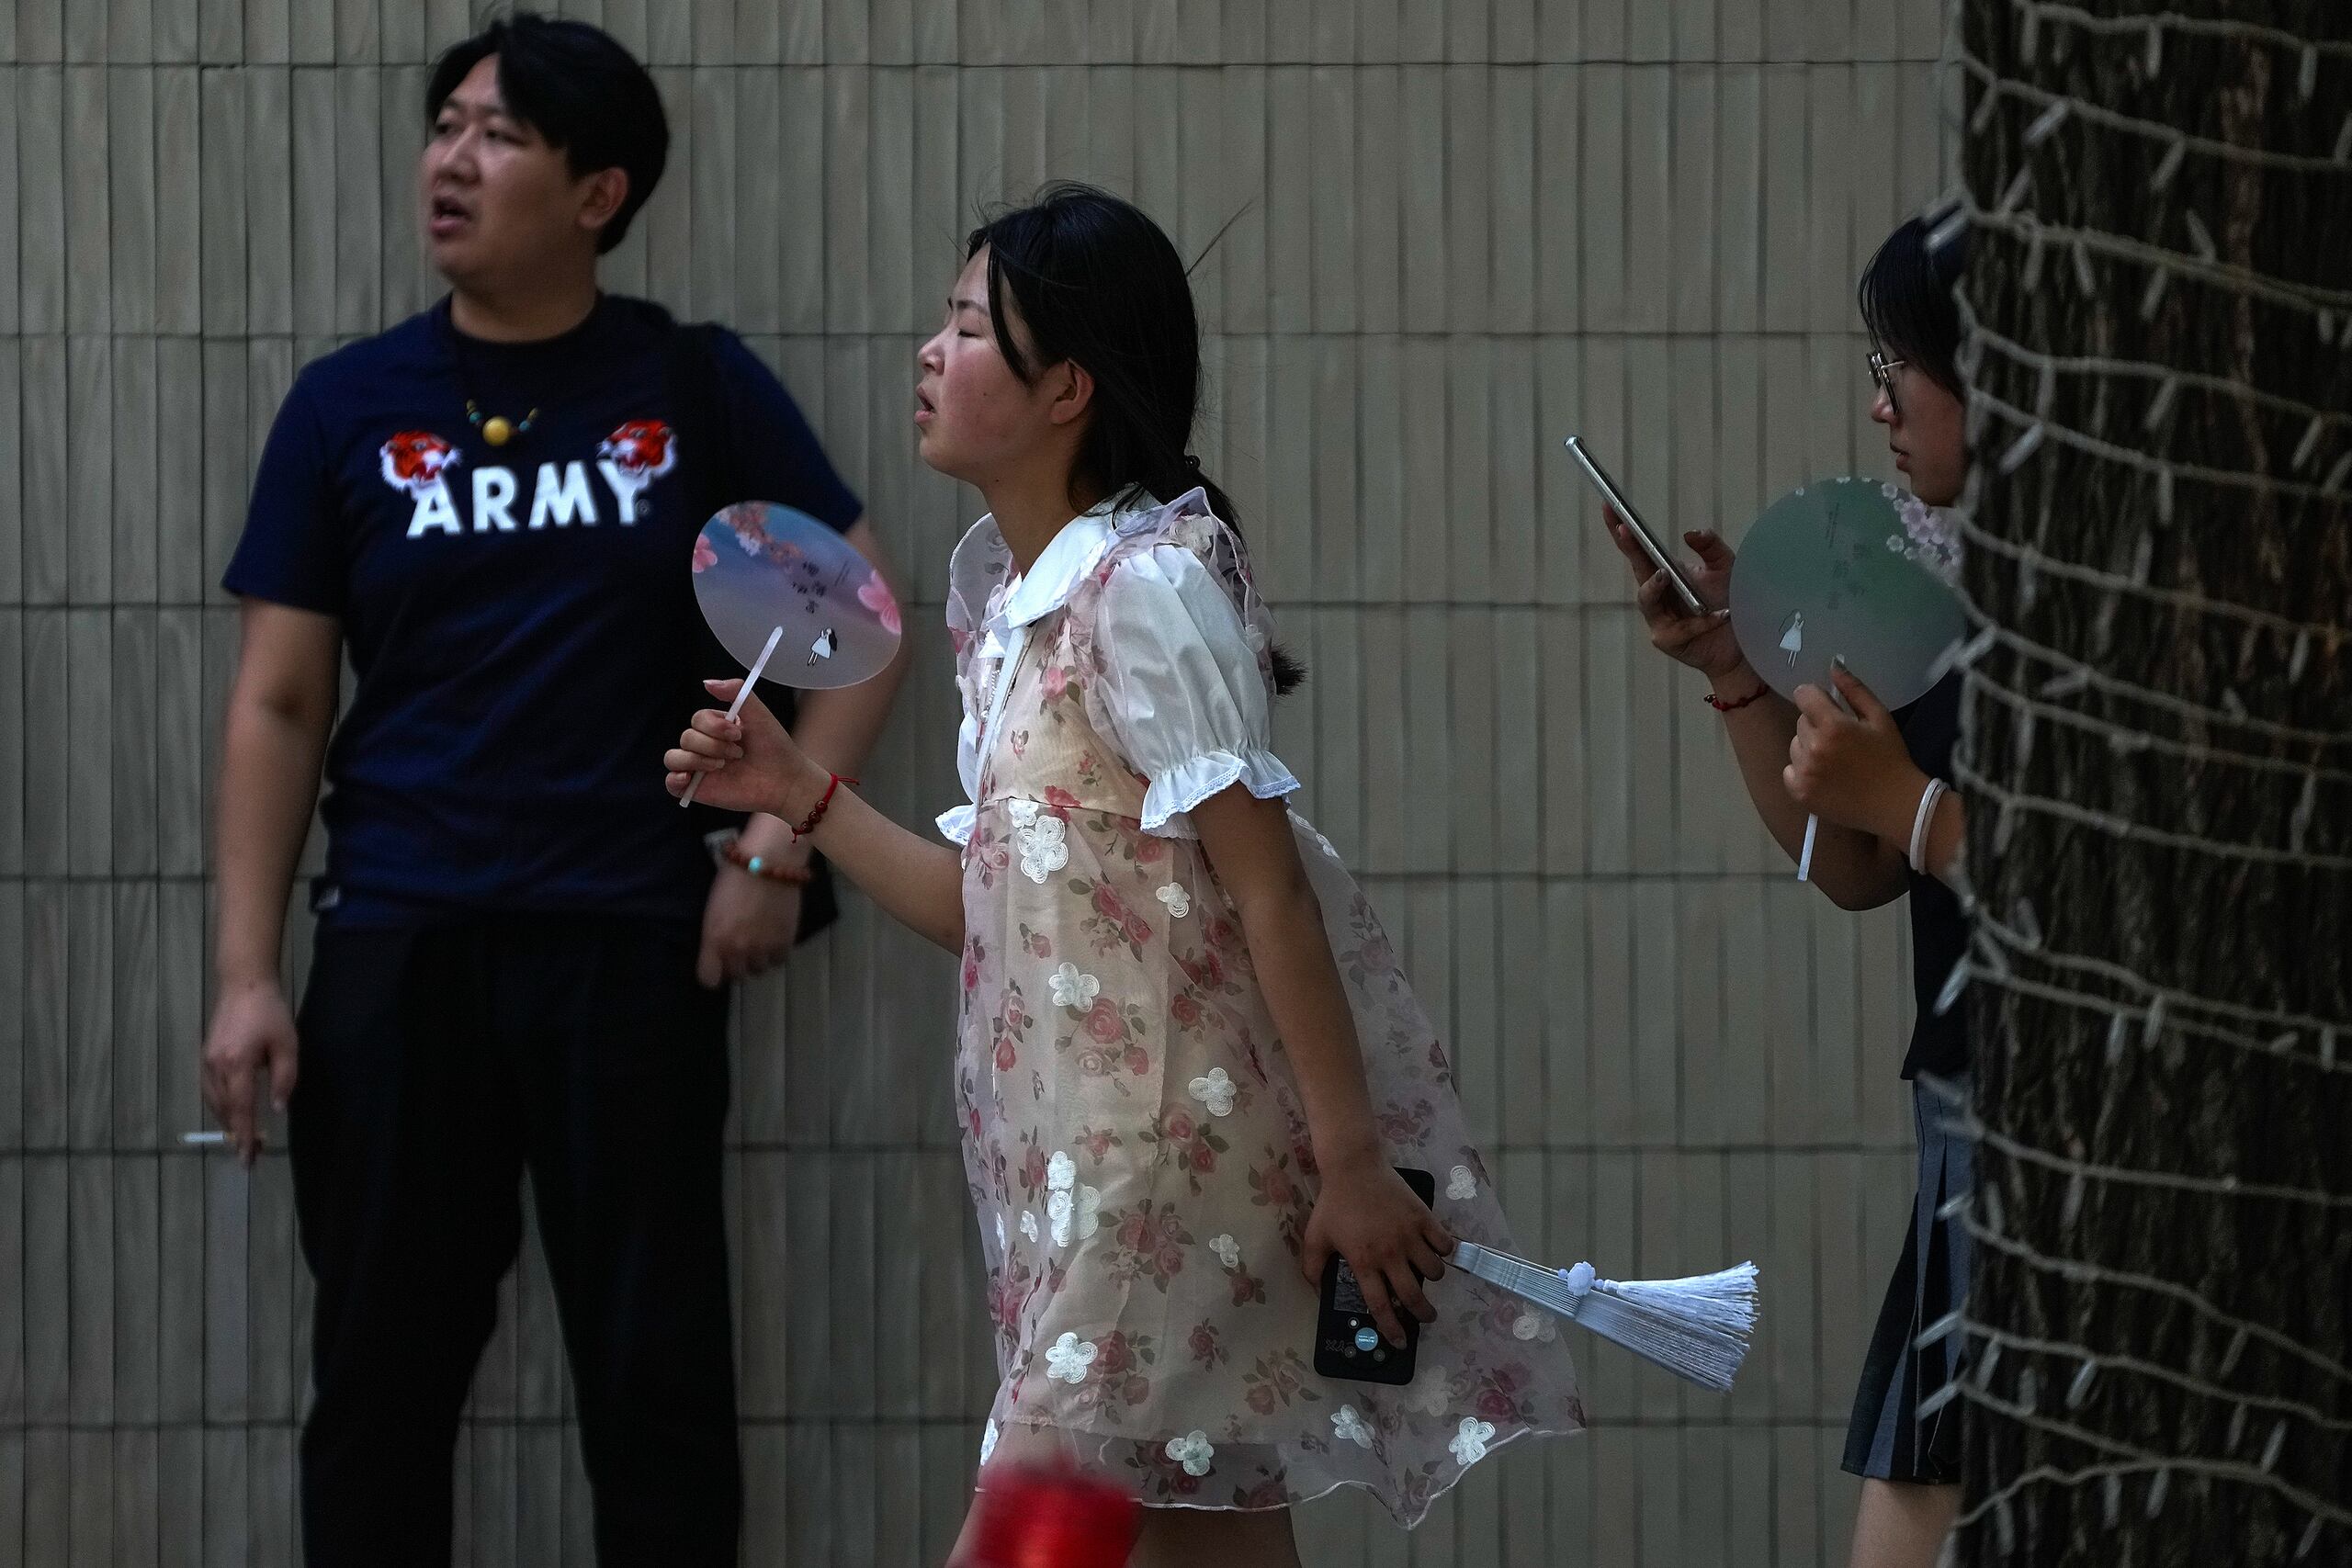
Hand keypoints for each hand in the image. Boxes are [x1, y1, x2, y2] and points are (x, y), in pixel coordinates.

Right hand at [199, 978, 298, 1167]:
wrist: (244, 984)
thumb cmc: (270, 1013)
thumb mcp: (288, 1045)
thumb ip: (285, 1079)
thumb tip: (277, 1110)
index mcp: (236, 1065)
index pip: (240, 1110)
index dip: (244, 1137)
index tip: (247, 1160)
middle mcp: (215, 1068)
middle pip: (224, 1110)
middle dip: (236, 1133)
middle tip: (251, 1153)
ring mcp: (206, 1062)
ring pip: (214, 1103)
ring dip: (228, 1121)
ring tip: (244, 1137)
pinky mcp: (205, 1056)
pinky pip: (210, 1091)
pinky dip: (221, 1105)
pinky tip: (233, 1111)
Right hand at [665, 679, 823, 818]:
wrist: (785, 780)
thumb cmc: (774, 748)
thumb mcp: (759, 713)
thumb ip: (736, 691)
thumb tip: (707, 682)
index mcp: (717, 728)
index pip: (697, 719)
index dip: (713, 726)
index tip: (737, 734)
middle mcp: (705, 746)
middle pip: (686, 737)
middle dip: (713, 745)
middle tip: (738, 753)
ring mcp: (699, 768)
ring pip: (673, 757)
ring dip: (697, 759)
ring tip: (722, 766)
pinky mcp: (697, 789)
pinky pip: (670, 782)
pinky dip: (675, 778)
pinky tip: (690, 777)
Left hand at [697, 860, 802, 987]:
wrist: (768, 862)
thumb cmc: (733, 878)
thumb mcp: (712, 909)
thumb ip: (714, 936)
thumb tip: (720, 950)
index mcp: (714, 941)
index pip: (709, 979)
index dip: (712, 973)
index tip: (716, 964)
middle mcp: (737, 951)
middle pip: (736, 976)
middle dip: (736, 964)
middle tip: (740, 946)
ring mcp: (763, 949)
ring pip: (759, 970)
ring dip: (757, 959)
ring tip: (759, 940)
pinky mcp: (785, 942)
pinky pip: (778, 960)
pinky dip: (775, 952)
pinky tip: (773, 937)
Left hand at [1301, 1153, 1456, 1348]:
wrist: (1354, 1167)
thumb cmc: (1334, 1203)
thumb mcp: (1314, 1237)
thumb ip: (1312, 1268)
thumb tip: (1317, 1293)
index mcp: (1364, 1263)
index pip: (1381, 1306)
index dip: (1392, 1328)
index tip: (1400, 1341)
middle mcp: (1391, 1254)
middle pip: (1413, 1296)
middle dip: (1422, 1314)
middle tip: (1426, 1318)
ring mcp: (1410, 1236)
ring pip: (1434, 1271)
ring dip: (1432, 1280)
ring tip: (1427, 1277)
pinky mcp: (1424, 1218)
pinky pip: (1444, 1243)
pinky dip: (1444, 1251)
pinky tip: (1437, 1251)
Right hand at [1606, 513, 1752, 686]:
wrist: (1742, 645)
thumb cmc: (1731, 604)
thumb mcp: (1726, 569)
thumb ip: (1711, 547)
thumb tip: (1690, 533)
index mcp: (1667, 573)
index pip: (1640, 549)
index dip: (1623, 529)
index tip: (1610, 506)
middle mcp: (1658, 593)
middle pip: (1636, 568)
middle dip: (1628, 547)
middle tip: (1624, 528)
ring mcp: (1659, 618)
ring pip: (1646, 599)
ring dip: (1653, 587)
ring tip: (1665, 575)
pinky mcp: (1668, 640)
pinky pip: (1679, 627)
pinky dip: (1702, 621)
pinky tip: (1723, 616)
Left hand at [1785, 663, 1927, 841]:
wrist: (1895, 804)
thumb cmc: (1891, 758)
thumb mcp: (1880, 717)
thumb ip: (1855, 690)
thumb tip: (1832, 667)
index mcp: (1832, 726)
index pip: (1803, 695)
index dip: (1815, 697)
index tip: (1827, 705)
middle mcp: (1812, 748)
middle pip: (1801, 721)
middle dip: (1817, 723)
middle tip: (1841, 738)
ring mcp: (1803, 772)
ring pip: (1794, 745)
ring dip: (1808, 747)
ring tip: (1834, 758)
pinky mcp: (1799, 793)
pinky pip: (1789, 770)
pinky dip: (1802, 770)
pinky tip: (1824, 775)